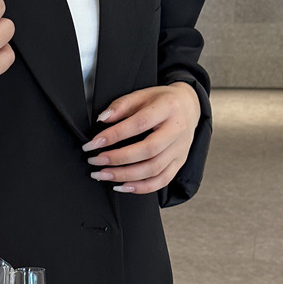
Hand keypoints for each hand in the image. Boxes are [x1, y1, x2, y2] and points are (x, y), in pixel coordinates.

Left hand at [81, 82, 200, 193]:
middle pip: (148, 150)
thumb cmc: (162, 101)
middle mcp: (177, 130)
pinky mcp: (180, 162)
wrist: (189, 106)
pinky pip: (162, 180)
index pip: (139, 124)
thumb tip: (102, 119)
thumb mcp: (142, 95)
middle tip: (95, 160)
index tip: (93, 143)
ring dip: (125, 176)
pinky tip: (122, 186)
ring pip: (154, 169)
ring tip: (103, 174)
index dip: (114, 135)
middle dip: (118, 159)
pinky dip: (141, 188)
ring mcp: (180, 149)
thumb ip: (121, 106)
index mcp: (168, 108)